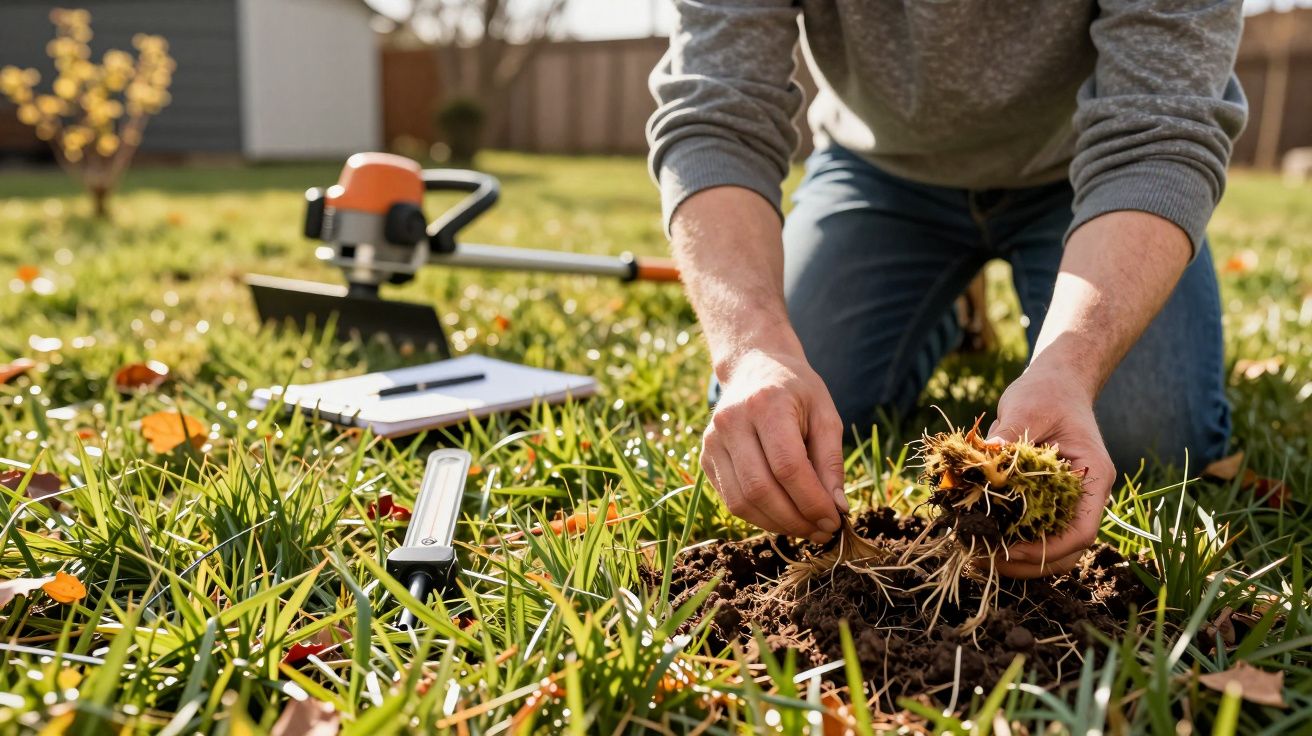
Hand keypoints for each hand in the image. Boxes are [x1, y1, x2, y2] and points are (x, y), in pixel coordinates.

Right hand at [700, 348, 847, 543]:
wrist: (754, 367)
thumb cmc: (796, 391)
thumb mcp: (825, 415)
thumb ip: (831, 462)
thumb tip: (836, 509)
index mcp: (765, 404)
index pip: (788, 467)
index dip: (812, 501)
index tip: (835, 520)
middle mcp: (731, 421)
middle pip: (760, 489)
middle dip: (795, 519)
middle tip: (822, 531)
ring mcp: (712, 440)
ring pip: (741, 502)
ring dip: (777, 524)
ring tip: (806, 527)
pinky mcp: (706, 457)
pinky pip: (731, 500)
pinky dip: (760, 516)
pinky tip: (783, 515)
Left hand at [986, 368, 1115, 577]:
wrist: (1054, 385)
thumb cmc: (1047, 393)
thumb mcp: (1029, 408)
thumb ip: (1013, 431)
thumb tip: (988, 453)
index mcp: (1094, 477)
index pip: (1081, 531)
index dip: (1046, 549)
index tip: (1007, 549)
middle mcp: (1086, 497)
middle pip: (1065, 551)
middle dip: (1026, 563)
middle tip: (982, 559)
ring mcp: (1068, 502)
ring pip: (1050, 548)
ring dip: (1016, 558)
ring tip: (976, 554)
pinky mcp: (1047, 500)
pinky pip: (1033, 531)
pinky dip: (1009, 539)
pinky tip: (979, 535)